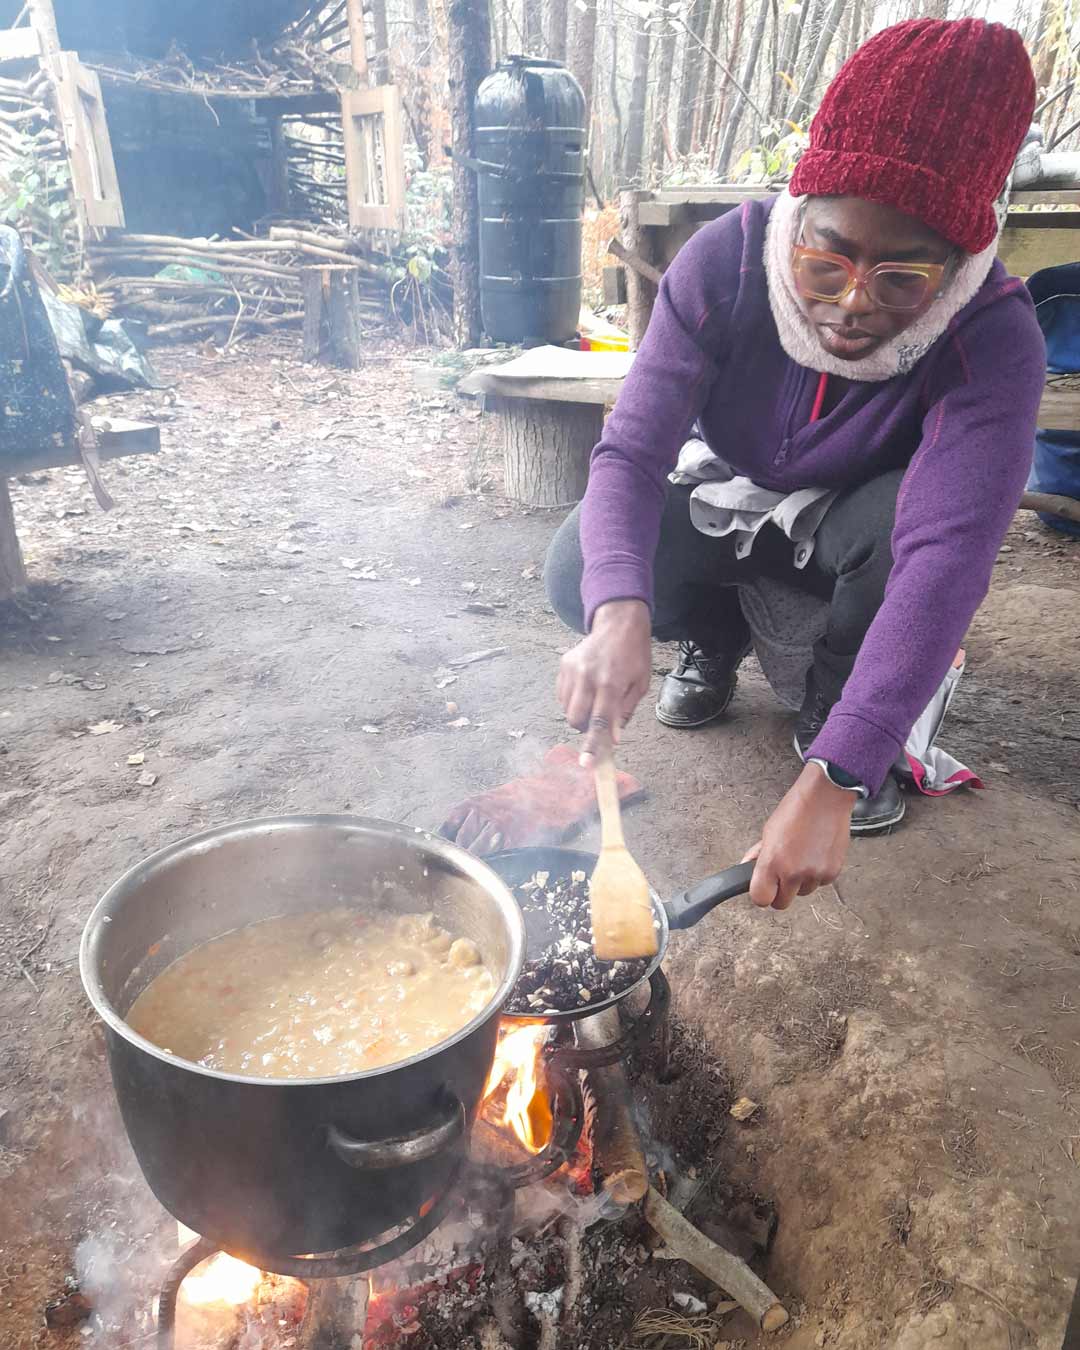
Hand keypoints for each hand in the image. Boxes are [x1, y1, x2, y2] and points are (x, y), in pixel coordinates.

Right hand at [556, 599, 651, 759]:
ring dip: (578, 713)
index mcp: (611, 684)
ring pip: (566, 708)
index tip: (586, 763)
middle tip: (596, 721)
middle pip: (575, 718)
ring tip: (594, 699)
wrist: (619, 624)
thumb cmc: (634, 656)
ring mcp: (573, 670)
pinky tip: (586, 688)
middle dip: (583, 728)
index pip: (599, 721)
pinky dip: (572, 699)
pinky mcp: (564, 665)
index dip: (592, 744)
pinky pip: (562, 694)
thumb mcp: (640, 685)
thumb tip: (613, 738)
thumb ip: (624, 712)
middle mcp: (588, 677)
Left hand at [742, 763, 853, 909]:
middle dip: (780, 892)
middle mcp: (794, 872)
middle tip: (782, 875)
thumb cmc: (797, 808)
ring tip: (801, 857)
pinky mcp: (832, 872)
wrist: (826, 797)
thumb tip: (747, 866)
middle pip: (782, 902)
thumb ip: (758, 854)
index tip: (764, 888)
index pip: (760, 898)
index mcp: (773, 861)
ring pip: (803, 892)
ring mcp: (814, 874)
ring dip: (800, 882)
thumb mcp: (769, 830)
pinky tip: (815, 854)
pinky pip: (820, 883)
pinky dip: (817, 874)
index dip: (761, 894)